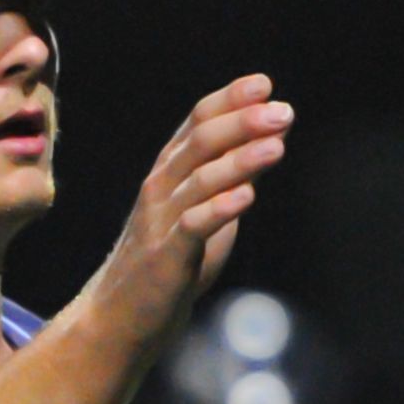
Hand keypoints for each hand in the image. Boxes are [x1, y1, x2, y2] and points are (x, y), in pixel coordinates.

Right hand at [80, 76, 293, 368]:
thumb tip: (269, 143)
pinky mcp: (166, 257)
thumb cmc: (168, 263)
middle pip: (201, 143)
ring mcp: (160, 221)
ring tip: (277, 145)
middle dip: (243, 123)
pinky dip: (220, 209)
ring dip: (241, 160)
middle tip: (282, 112)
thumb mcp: (201, 212)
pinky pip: (193, 226)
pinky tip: (247, 195)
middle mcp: (160, 187)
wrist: (120, 319)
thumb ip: (228, 179)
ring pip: (201, 179)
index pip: (197, 123)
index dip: (230, 101)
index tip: (265, 85)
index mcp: (169, 172)